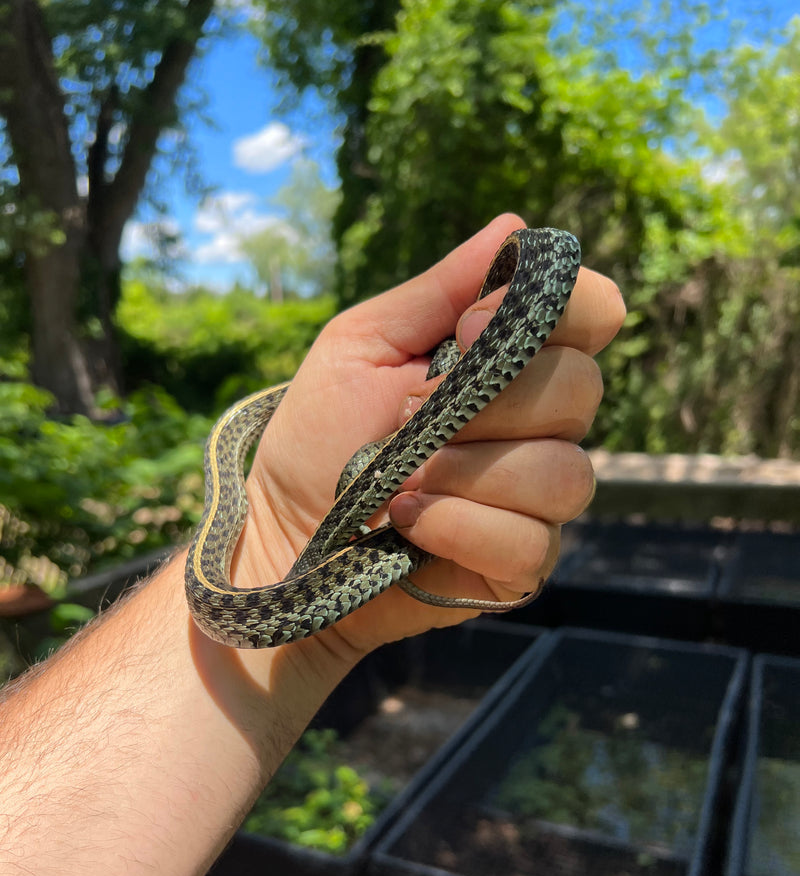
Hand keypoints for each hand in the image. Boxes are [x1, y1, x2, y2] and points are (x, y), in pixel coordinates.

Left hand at [231, 213, 624, 656]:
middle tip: (408, 416)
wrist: (284, 532)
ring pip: (564, 474)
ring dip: (466, 473)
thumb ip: (435, 292)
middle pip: (581, 392)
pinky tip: (410, 523)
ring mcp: (537, 502)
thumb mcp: (361, 346)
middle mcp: (541, 428)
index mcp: (513, 363)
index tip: (467, 328)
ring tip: (400, 480)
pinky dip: (460, 527)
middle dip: (489, 403)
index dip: (555, 312)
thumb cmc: (320, 436)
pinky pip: (530, 542)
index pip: (595, 314)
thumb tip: (513, 227)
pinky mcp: (519, 566)